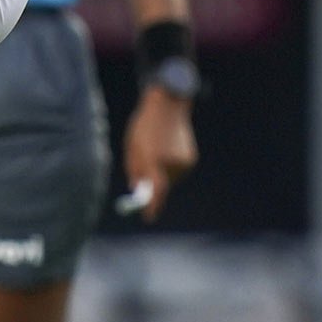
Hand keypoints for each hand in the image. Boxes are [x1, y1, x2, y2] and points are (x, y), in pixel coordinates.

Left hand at [121, 88, 197, 221]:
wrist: (168, 104)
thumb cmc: (144, 126)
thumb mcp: (131, 146)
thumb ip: (134, 170)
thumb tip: (138, 189)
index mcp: (153, 159)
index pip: (155, 191)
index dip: (152, 206)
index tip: (148, 217)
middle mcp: (170, 163)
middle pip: (162, 186)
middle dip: (153, 187)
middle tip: (143, 183)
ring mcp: (183, 162)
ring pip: (169, 178)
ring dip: (161, 172)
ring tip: (156, 151)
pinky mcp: (190, 159)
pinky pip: (176, 170)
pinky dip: (170, 166)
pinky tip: (167, 148)